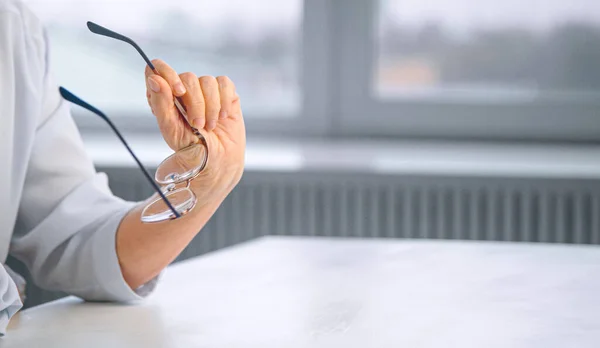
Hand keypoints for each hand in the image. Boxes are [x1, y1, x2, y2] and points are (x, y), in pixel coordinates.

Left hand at [145, 59, 244, 202]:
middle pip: (187, 76)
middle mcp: (183, 90)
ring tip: (210, 126)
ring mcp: (205, 91)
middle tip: (198, 125)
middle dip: (195, 102)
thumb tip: (154, 78)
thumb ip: (161, 103)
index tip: (179, 92)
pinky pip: (224, 83)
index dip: (168, 74)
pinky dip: (224, 101)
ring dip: (211, 107)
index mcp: (164, 97)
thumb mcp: (171, 130)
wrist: (218, 163)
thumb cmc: (191, 150)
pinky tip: (223, 117)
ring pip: (207, 81)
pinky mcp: (225, 93)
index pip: (156, 68)